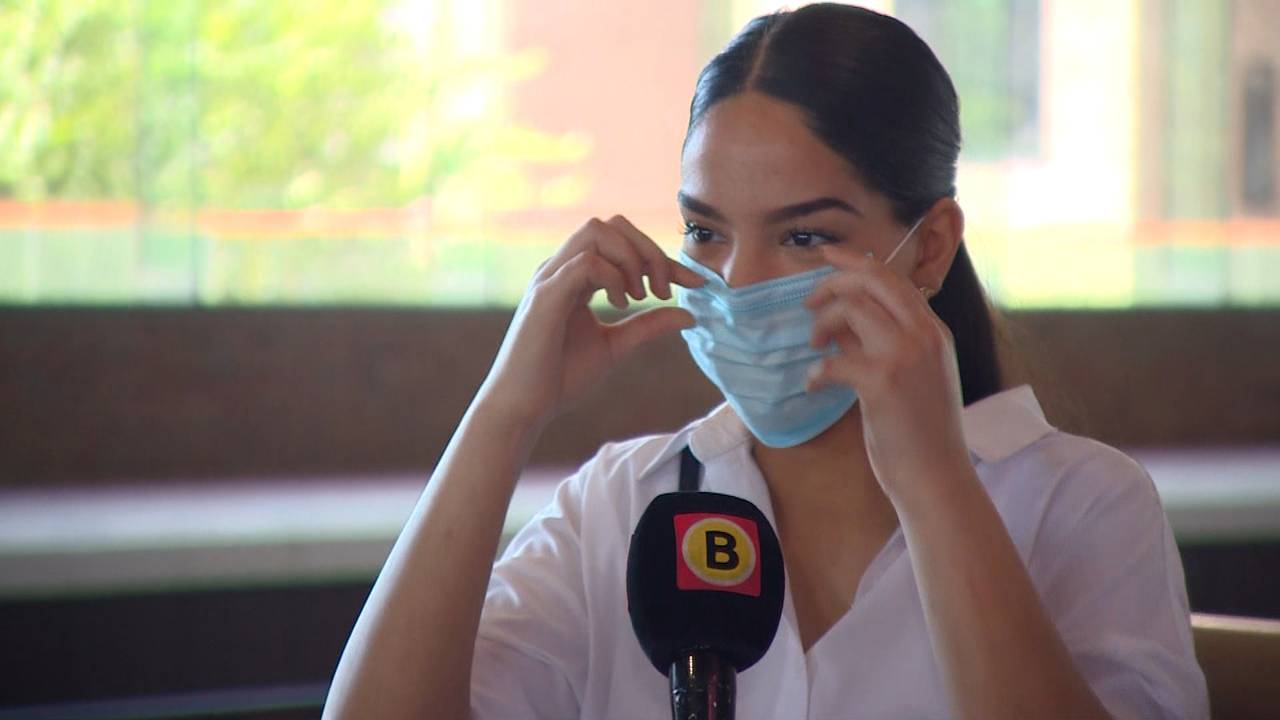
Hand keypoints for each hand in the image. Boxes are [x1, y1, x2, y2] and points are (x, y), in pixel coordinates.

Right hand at [475, 215, 704, 429]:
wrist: (524, 406)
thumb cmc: (561, 377)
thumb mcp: (616, 346)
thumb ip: (648, 326)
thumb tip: (689, 314)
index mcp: (576, 276)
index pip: (624, 244)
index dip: (663, 258)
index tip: (695, 283)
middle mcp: (561, 268)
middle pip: (611, 224)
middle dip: (648, 251)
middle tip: (664, 292)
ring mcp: (551, 277)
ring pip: (597, 230)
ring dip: (630, 258)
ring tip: (641, 296)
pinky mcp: (545, 295)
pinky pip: (586, 263)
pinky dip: (612, 277)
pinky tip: (620, 305)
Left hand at [802, 244, 970, 505]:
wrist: (937, 476)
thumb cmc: (921, 432)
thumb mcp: (908, 375)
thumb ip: (879, 341)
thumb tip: (840, 317)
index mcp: (934, 331)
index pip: (894, 279)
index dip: (856, 262)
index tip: (828, 256)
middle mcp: (924, 335)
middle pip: (873, 280)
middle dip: (833, 282)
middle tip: (809, 302)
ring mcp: (906, 355)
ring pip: (852, 309)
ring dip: (822, 323)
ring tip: (815, 348)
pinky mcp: (883, 382)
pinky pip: (834, 359)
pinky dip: (816, 371)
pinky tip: (815, 386)